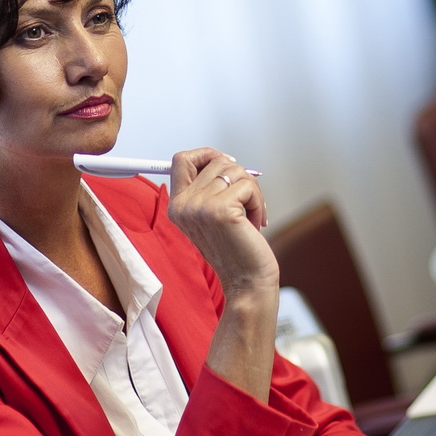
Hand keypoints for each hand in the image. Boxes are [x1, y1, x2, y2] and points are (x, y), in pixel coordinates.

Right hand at [168, 148, 272, 299]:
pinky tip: (254, 223)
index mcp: (177, 205)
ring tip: (248, 216)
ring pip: (235, 170)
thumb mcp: (212, 214)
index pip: (181, 159)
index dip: (206, 154)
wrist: (246, 281)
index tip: (226, 166)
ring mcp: (199, 207)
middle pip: (216, 160)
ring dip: (251, 192)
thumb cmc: (235, 247)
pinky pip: (248, 186)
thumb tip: (224, 158)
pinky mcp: (220, 211)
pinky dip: (258, 202)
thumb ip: (209, 186)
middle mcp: (183, 205)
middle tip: (245, 202)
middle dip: (239, 177)